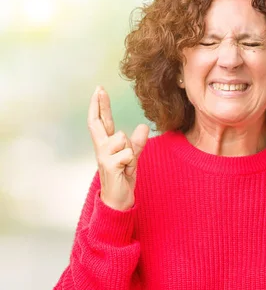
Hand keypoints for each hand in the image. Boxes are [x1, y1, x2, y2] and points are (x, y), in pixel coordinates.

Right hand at [87, 86, 149, 210]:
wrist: (119, 200)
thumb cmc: (123, 179)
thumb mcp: (133, 158)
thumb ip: (137, 143)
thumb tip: (142, 126)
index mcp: (106, 145)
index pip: (101, 122)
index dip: (100, 106)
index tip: (99, 90)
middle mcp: (101, 148)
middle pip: (98, 122)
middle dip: (99, 104)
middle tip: (99, 88)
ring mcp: (103, 156)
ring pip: (123, 138)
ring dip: (131, 152)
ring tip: (127, 166)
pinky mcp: (109, 165)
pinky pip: (128, 153)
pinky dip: (132, 162)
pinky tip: (126, 171)